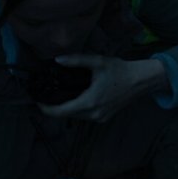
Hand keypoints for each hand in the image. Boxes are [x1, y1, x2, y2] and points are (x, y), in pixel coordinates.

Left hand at [37, 54, 168, 121]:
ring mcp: (100, 118)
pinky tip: (75, 99)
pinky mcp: (104, 118)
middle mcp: (94, 114)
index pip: (61, 111)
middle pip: (67, 115)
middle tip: (45, 97)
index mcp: (90, 102)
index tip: (37, 102)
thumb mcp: (98, 62)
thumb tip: (57, 60)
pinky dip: (78, 109)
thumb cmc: (120, 71)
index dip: (46, 109)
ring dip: (67, 109)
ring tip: (58, 97)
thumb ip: (76, 61)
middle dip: (55, 108)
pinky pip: (85, 116)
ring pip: (76, 116)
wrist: (140, 81)